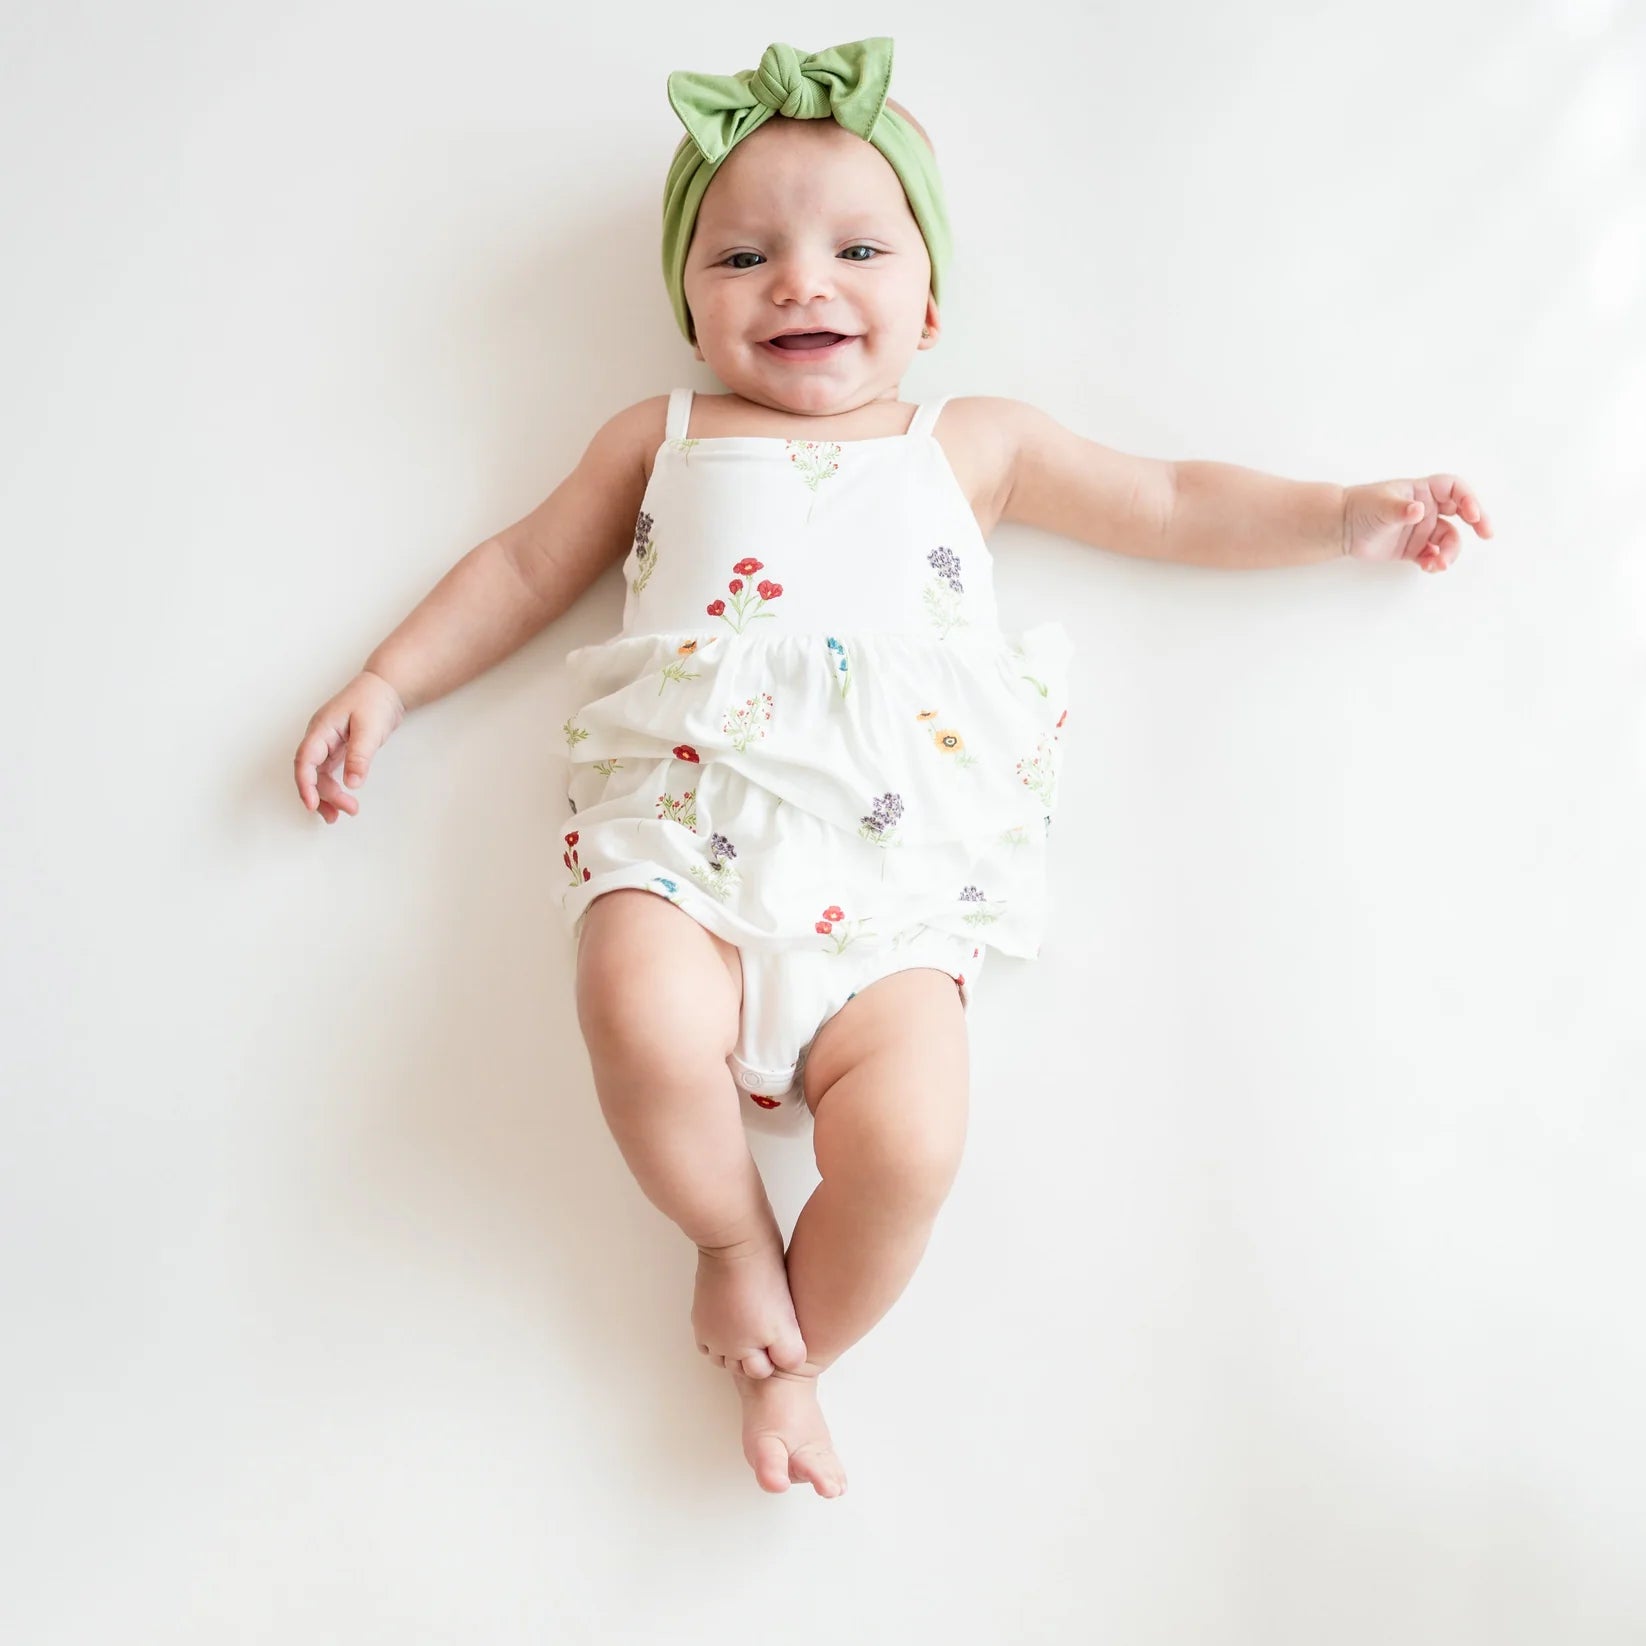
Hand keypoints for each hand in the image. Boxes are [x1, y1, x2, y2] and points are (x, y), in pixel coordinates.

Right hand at [293, 670, 405, 823]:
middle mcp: (319, 737)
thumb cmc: (374, 700)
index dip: (305, 784)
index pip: (305, 760)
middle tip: (347, 810)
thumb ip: (360, 756)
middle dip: (324, 794)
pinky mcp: (337, 749)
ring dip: (328, 794)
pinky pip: (328, 772)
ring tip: (344, 812)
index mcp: (321, 729)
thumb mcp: (370, 729)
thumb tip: (352, 783)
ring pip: (319, 775)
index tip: (312, 804)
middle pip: (311, 772)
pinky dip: (334, 787)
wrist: (385, 688)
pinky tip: (341, 799)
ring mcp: (326, 743)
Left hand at [1342, 474, 1492, 571]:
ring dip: (1449, 552)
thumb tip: (1419, 511)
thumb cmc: (1361, 507)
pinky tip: (1429, 566)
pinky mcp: (1414, 548)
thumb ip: (1401, 509)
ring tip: (1438, 563)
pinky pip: (1433, 555)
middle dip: (1477, 522)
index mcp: (1423, 491)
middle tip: (1487, 534)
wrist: (1341, 527)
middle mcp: (1428, 509)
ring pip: (1448, 539)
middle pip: (1462, 512)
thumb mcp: (1381, 505)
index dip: (1468, 499)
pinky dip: (1435, 562)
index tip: (1473, 514)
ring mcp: (1422, 529)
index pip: (1454, 489)